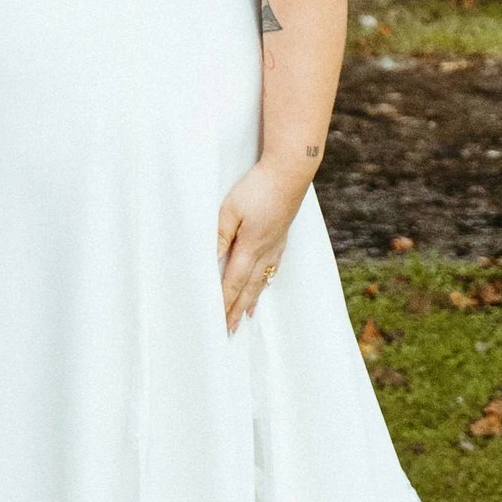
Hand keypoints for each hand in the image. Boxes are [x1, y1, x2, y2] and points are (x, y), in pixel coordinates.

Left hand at [216, 157, 310, 330]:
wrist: (291, 172)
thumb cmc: (258, 187)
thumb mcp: (230, 210)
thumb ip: (220, 236)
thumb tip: (211, 261)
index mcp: (250, 247)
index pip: (232, 283)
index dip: (224, 304)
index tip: (219, 324)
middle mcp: (265, 251)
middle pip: (248, 287)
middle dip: (237, 309)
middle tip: (230, 330)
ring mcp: (276, 244)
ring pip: (262, 279)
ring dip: (253, 299)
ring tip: (248, 315)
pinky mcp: (282, 235)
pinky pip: (273, 266)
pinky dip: (267, 281)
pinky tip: (266, 283)